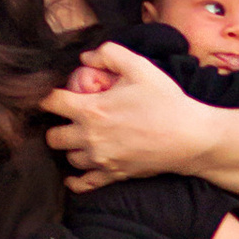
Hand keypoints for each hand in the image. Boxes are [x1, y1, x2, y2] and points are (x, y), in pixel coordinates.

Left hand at [46, 39, 213, 193]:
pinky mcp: (113, 175)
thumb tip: (85, 56)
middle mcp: (90, 137)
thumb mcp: (140, 67)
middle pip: (52, 136)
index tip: (56, 95)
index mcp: (91, 110)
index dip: (48, 96)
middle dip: (58, 125)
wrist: (191, 137)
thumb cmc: (166, 100)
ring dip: (72, 148)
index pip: (51, 103)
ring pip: (69, 157)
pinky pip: (83, 184)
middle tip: (70, 119)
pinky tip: (75, 174)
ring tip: (83, 139)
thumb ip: (109, 54)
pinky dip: (76, 180)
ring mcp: (101, 160)